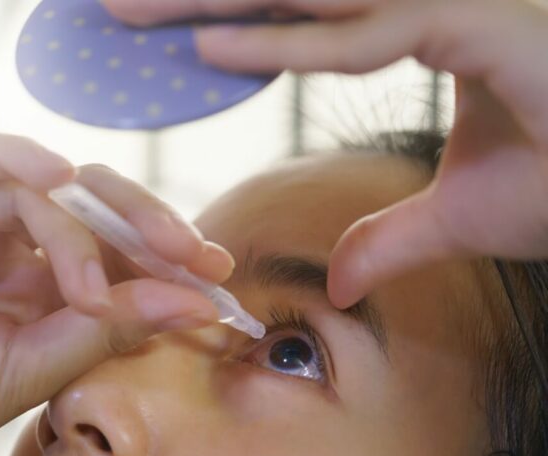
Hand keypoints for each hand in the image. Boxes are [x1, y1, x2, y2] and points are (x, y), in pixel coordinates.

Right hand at [0, 133, 231, 455]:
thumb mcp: (26, 373)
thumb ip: (101, 330)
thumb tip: (189, 301)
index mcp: (30, 296)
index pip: (113, 260)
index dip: (165, 266)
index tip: (218, 287)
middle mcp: (1, 251)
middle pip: (92, 212)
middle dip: (148, 229)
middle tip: (194, 257)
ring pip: (43, 188)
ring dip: (81, 230)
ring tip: (90, 290)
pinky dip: (19, 160)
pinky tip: (59, 181)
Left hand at [102, 0, 547, 307]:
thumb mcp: (466, 218)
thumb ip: (395, 240)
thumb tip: (342, 282)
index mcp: (429, 25)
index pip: (306, 13)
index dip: (228, 17)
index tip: (154, 33)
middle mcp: (437, 0)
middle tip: (112, 8)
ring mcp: (463, 1)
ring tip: (128, 13)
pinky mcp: (489, 25)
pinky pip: (372, 32)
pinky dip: (294, 42)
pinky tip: (212, 47)